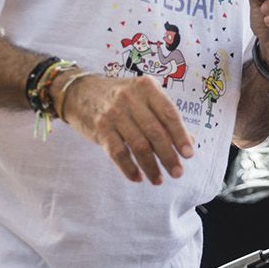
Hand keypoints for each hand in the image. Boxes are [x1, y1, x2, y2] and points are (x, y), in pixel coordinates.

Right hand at [63, 74, 193, 183]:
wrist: (79, 91)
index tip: (189, 154)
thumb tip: (189, 141)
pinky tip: (138, 177)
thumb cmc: (120, 97)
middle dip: (168, 156)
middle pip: (155, 132)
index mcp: (147, 88)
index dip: (181, 136)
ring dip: (150, 166)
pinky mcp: (100, 128)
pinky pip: (118, 153)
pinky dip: (129, 168)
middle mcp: (131, 98)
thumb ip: (164, 116)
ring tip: (159, 180)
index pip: (169, 114)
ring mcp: (113, 113)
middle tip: (177, 172)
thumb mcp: (143, 97)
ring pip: (138, 145)